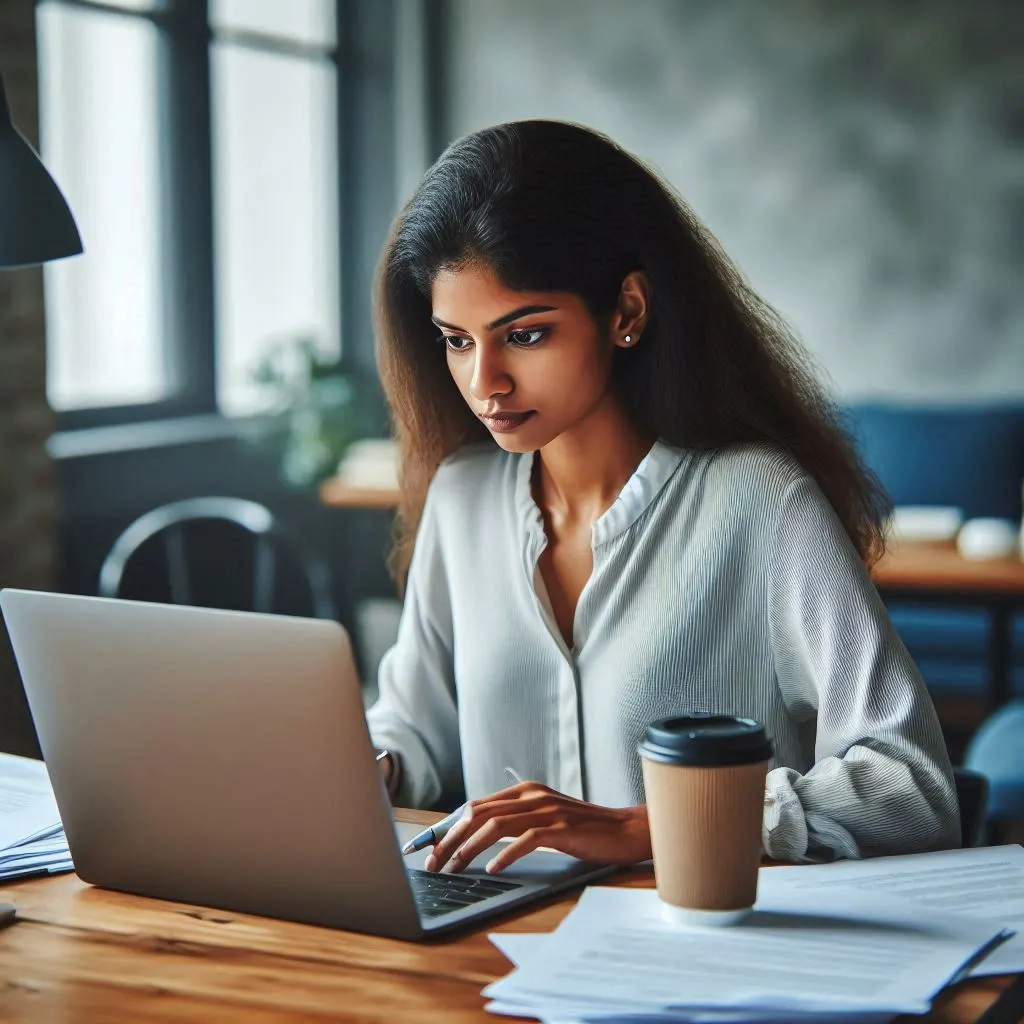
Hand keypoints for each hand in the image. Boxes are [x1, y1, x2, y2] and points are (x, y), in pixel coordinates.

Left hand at [424, 780, 651, 874]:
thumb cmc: (583, 829)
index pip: (475, 805)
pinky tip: (494, 869)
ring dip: (470, 848)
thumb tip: (476, 837)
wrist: (623, 830)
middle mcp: (532, 796)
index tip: (427, 847)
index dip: (448, 826)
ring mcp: (546, 810)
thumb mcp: (544, 818)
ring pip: (495, 825)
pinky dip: (506, 854)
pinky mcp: (561, 828)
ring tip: (455, 869)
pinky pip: (526, 839)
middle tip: (433, 863)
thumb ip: (516, 821)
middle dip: (450, 839)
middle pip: (478, 813)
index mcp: (525, 791)